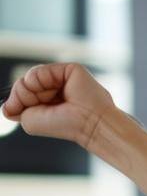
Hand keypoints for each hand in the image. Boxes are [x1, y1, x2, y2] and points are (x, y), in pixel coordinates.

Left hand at [1, 63, 119, 149]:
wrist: (88, 122)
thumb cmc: (65, 125)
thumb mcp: (28, 119)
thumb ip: (14, 106)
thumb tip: (6, 104)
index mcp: (47, 102)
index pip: (20, 93)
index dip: (18, 102)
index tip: (35, 112)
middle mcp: (53, 89)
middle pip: (22, 84)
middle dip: (25, 97)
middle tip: (45, 107)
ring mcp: (61, 78)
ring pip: (29, 77)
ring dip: (33, 91)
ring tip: (52, 99)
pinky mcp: (69, 69)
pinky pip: (40, 70)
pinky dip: (40, 81)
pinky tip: (55, 89)